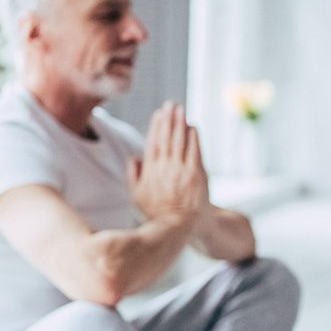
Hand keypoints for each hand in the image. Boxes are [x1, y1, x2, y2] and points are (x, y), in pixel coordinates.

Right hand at [128, 102, 209, 222]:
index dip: (156, 127)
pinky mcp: (196, 174)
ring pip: (180, 141)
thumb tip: (133, 157)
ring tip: (181, 109)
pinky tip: (193, 127)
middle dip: (168, 119)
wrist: (178, 225)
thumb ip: (133, 175)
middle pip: (166, 138)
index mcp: (150, 171)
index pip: (152, 143)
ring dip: (180, 123)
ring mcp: (181, 170)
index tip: (158, 114)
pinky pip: (194, 151)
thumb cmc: (156, 211)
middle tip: (171, 105)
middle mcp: (165, 168)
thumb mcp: (137, 195)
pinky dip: (193, 138)